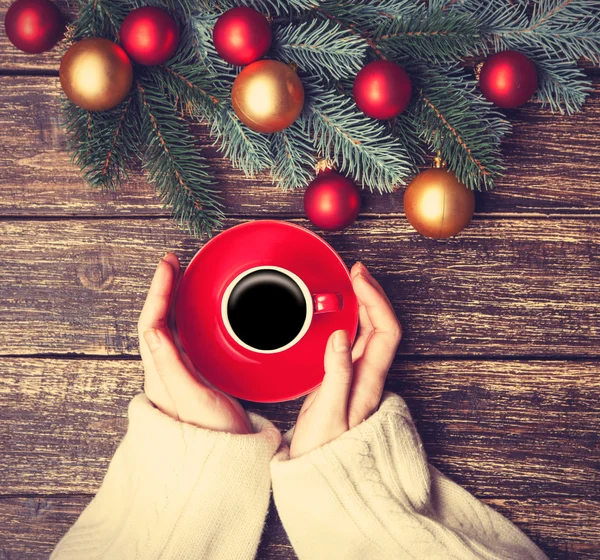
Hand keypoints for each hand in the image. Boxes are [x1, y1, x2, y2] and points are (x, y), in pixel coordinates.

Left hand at [138, 253, 251, 433]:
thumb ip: (170, 366)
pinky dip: (186, 319)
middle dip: (163, 289)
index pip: (151, 323)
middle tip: (174, 263)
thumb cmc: (212, 439)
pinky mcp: (193, 380)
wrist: (226, 467)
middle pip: (156, 322)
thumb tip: (151, 327)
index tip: (169, 264)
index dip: (158, 291)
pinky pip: (183, 341)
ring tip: (182, 280)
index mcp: (161, 376)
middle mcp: (164, 374)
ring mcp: (177, 377)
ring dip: (172, 301)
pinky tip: (196, 314)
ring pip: (168, 330)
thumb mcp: (192, 400)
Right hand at [290, 262, 401, 458]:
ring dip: (363, 305)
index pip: (386, 330)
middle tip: (354, 271)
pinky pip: (355, 344)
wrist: (320, 482)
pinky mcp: (344, 384)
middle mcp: (368, 379)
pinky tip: (340, 317)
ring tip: (350, 285)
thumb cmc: (323, 456)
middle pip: (382, 327)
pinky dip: (350, 322)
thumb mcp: (327, 416)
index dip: (376, 299)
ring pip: (370, 334)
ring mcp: (358, 381)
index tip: (357, 278)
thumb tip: (340, 337)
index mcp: (368, 383)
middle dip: (371, 294)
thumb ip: (335, 376)